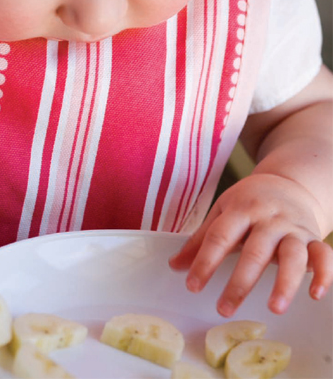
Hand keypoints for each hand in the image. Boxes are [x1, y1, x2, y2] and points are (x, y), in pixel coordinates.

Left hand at [169, 173, 332, 316]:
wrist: (287, 184)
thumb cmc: (248, 202)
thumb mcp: (222, 212)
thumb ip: (201, 239)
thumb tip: (174, 266)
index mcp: (241, 210)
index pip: (220, 237)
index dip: (205, 262)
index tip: (192, 286)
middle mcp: (268, 219)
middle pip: (254, 250)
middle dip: (240, 282)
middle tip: (224, 308)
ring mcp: (293, 228)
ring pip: (292, 255)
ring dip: (285, 282)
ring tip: (274, 307)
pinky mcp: (314, 238)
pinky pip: (324, 255)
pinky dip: (323, 273)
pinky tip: (315, 294)